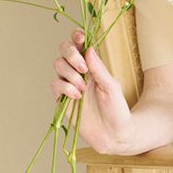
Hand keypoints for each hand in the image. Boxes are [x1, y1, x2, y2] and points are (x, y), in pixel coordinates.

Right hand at [51, 28, 133, 153]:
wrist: (113, 135)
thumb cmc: (117, 110)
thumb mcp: (112, 87)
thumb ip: (99, 69)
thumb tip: (89, 49)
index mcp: (93, 65)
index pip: (80, 44)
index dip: (77, 37)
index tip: (80, 38)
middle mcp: (79, 72)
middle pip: (64, 50)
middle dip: (71, 54)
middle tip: (83, 68)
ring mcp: (69, 84)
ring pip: (58, 65)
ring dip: (70, 74)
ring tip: (83, 89)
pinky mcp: (62, 99)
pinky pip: (55, 85)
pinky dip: (65, 88)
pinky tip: (77, 97)